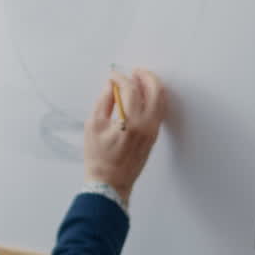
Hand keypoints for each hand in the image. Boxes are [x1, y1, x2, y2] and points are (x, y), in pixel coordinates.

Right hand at [83, 68, 166, 204]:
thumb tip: (111, 85)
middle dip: (145, 76)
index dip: (121, 78)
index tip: (113, 75)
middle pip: (154, 90)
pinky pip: (159, 111)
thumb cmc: (98, 157)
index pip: (130, 89)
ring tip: (140, 80)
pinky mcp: (154, 136)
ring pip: (161, 100)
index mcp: (129, 122)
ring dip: (152, 86)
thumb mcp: (93, 125)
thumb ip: (103, 101)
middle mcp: (146, 125)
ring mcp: (153, 131)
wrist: (110, 183)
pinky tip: (144, 95)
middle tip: (135, 71)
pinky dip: (154, 99)